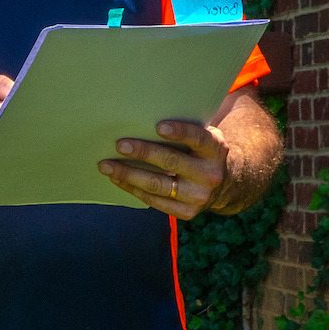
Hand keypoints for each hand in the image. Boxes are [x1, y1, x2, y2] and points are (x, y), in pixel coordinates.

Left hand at [98, 119, 230, 219]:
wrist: (223, 186)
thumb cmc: (201, 152)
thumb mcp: (203, 138)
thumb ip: (184, 129)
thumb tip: (142, 117)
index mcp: (216, 149)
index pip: (198, 138)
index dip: (180, 132)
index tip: (158, 126)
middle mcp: (210, 174)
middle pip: (172, 162)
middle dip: (143, 152)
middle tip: (119, 144)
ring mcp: (198, 196)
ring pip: (158, 185)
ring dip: (128, 175)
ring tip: (106, 166)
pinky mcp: (186, 212)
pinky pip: (154, 200)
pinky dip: (132, 189)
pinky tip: (117, 179)